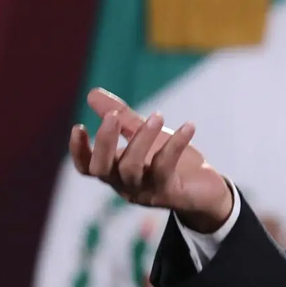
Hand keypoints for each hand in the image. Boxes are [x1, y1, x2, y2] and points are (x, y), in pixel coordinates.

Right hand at [70, 88, 232, 232]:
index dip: (78, 150)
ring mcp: (146, 191)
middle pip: (102, 169)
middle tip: (113, 116)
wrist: (207, 191)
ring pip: (131, 168)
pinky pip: (166, 168)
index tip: (78, 126)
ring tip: (158, 116)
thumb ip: (121, 118)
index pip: (87, 167)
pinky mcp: (170, 193)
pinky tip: (189, 126)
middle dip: (104, 141)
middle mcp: (126, 185)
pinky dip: (176, 144)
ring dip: (142, 139)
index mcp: (116, 173)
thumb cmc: (172, 162)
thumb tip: (92, 93)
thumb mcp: (146, 136)